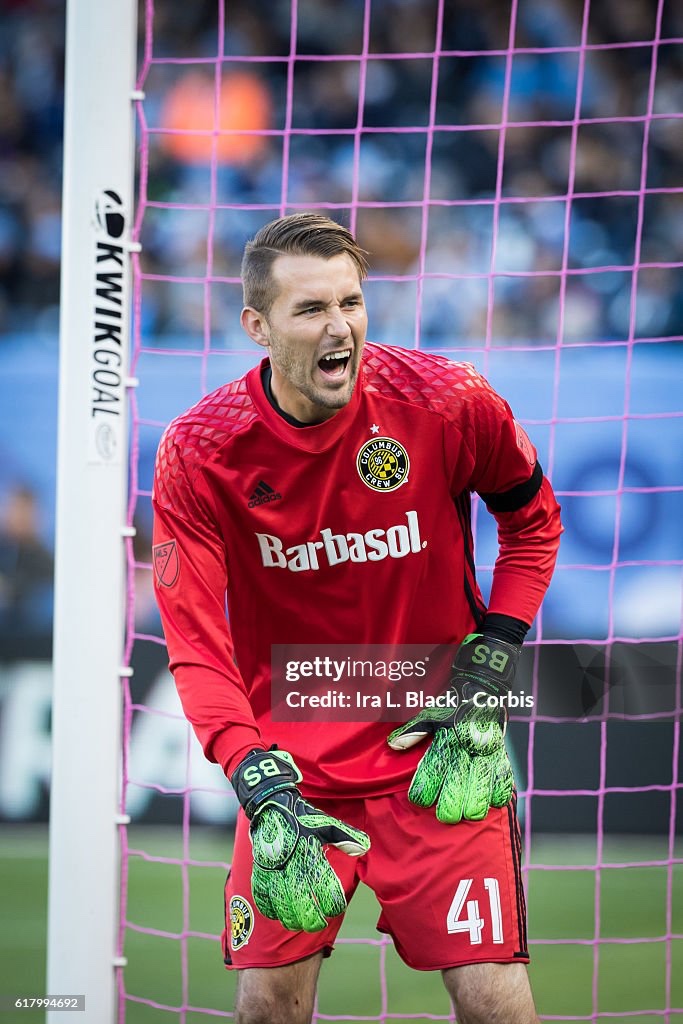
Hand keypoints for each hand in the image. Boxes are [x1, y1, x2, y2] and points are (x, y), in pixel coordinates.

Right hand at [231, 749, 369, 931]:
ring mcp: (273, 869)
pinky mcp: (260, 869)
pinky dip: (270, 909)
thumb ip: (346, 836)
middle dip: (311, 920)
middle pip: (302, 905)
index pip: (325, 890)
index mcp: (311, 854)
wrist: (271, 804)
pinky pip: (262, 897)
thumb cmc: (302, 816)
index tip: (335, 908)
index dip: (332, 904)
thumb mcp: (326, 823)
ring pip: (282, 906)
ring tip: (298, 923)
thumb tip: (364, 847)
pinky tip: (277, 913)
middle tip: (317, 924)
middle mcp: (292, 866)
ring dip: (291, 919)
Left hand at [387, 634, 518, 822]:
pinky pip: (504, 783)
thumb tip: (393, 745)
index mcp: (446, 738)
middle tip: (445, 814)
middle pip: (457, 792)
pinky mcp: (503, 755)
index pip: (431, 773)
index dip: (423, 793)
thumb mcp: (429, 713)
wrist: (483, 688)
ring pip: (482, 794)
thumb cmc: (451, 705)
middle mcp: (466, 748)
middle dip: (449, 809)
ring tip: (467, 813)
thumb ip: (412, 731)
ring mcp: (487, 753)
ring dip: (474, 808)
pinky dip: (497, 796)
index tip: (420, 800)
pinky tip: (490, 800)